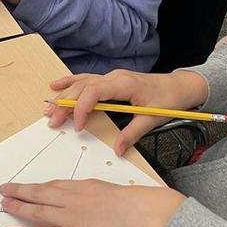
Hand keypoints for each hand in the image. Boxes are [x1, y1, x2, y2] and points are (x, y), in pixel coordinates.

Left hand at [0, 179, 184, 226]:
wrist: (140, 215)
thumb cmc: (138, 206)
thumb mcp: (119, 193)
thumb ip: (105, 200)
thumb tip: (104, 208)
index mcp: (85, 187)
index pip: (57, 185)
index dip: (41, 187)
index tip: (31, 186)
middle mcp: (72, 198)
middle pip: (40, 193)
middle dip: (21, 191)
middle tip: (5, 189)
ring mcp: (67, 217)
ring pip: (36, 210)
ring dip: (18, 206)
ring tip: (4, 204)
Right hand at [45, 69, 208, 153]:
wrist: (179, 87)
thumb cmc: (168, 100)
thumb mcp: (152, 119)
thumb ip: (132, 134)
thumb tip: (117, 149)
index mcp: (124, 84)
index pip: (94, 92)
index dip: (82, 108)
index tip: (78, 126)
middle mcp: (114, 77)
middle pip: (83, 88)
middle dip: (65, 104)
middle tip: (52, 120)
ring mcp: (111, 77)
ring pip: (81, 83)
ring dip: (64, 94)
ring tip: (48, 107)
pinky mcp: (111, 80)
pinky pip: (86, 79)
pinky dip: (70, 82)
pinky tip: (56, 85)